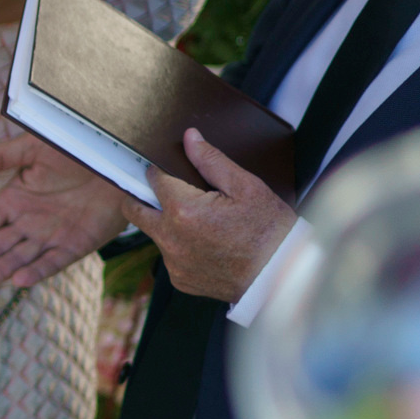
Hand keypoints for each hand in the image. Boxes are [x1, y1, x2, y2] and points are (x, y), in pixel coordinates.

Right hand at [0, 134, 130, 289]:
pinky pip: (54, 261)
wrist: (118, 156)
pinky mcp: (77, 244)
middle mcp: (30, 221)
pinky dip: (37, 271)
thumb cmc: (75, 147)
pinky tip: (18, 281)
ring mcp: (52, 235)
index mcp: (16, 199)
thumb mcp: (32, 148)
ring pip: (20, 257)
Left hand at [131, 129, 297, 302]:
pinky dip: (182, 249)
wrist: (284, 276)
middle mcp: (170, 238)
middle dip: (141, 197)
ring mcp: (173, 262)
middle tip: (159, 192)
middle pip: (135, 210)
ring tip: (200, 222)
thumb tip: (189, 138)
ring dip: (167, 225)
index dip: (159, 171)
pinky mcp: (180, 280)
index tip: (165, 170)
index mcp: (183, 210)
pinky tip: (207, 245)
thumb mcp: (246, 187)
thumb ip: (211, 161)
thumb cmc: (270, 230)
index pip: (153, 179)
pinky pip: (171, 258)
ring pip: (155, 235)